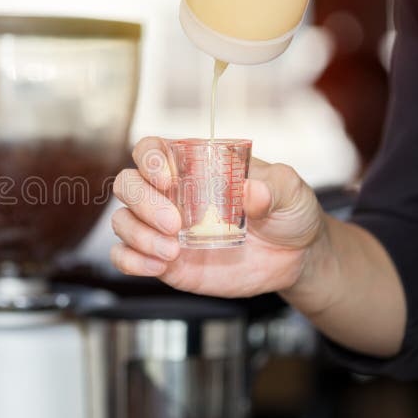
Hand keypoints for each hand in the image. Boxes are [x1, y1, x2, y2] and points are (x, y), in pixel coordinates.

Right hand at [110, 137, 328, 301]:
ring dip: (138, 235)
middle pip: (128, 184)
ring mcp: (163, 228)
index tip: (168, 180)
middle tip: (175, 224)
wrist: (295, 257)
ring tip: (173, 252)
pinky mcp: (164, 260)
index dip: (149, 160)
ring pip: (122, 221)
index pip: (150, 149)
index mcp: (193, 165)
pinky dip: (131, 261)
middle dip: (143, 202)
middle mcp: (170, 193)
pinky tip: (157, 267)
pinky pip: (125, 257)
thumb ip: (273, 186)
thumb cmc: (287, 211)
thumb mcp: (291, 191)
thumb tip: (250, 191)